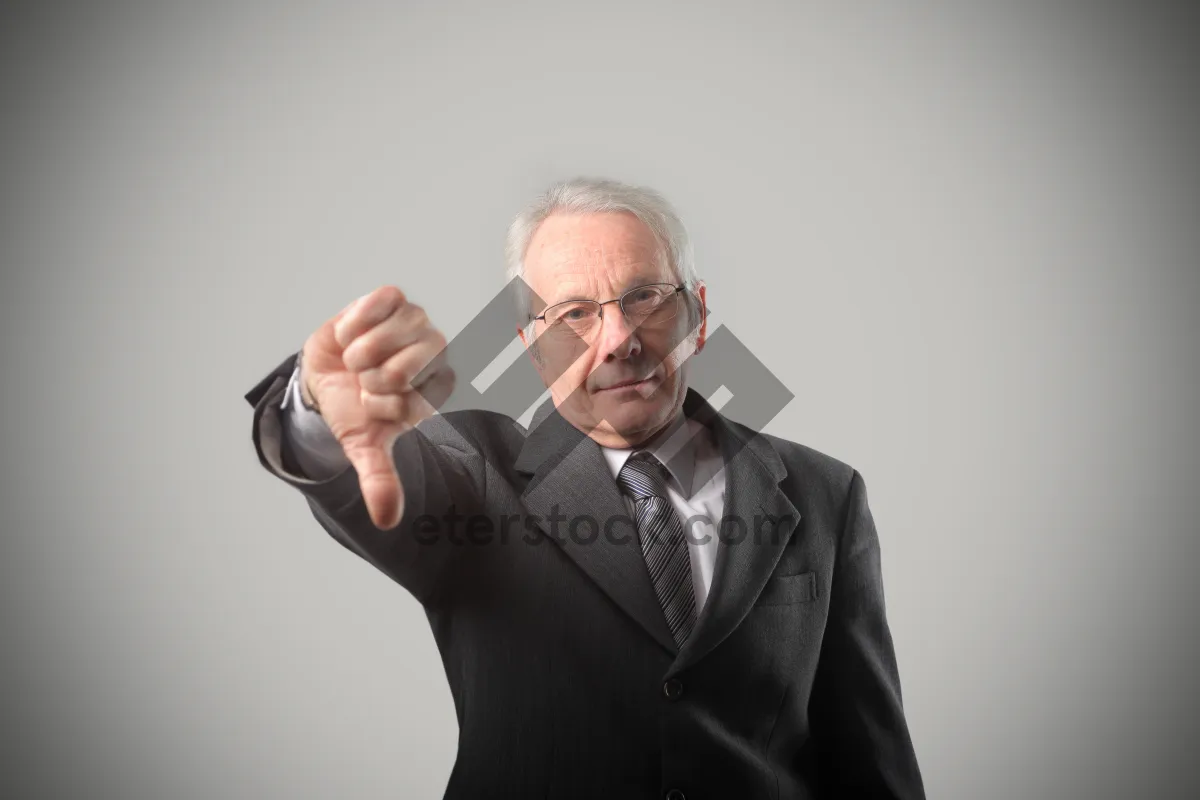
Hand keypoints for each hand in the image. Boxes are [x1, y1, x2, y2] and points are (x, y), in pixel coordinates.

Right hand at [300, 286, 453, 528]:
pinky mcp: (394, 300)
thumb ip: (380, 479)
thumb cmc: (354, 408)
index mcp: (437, 389)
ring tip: (357, 360)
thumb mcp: (364, 445)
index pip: (414, 402)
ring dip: (359, 353)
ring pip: (388, 338)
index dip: (381, 407)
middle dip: (371, 381)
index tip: (373, 406)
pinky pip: (377, 305)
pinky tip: (352, 334)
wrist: (327, 374)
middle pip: (405, 369)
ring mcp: (417, 323)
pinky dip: (354, 323)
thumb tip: (387, 520)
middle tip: (365, 381)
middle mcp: (435, 354)